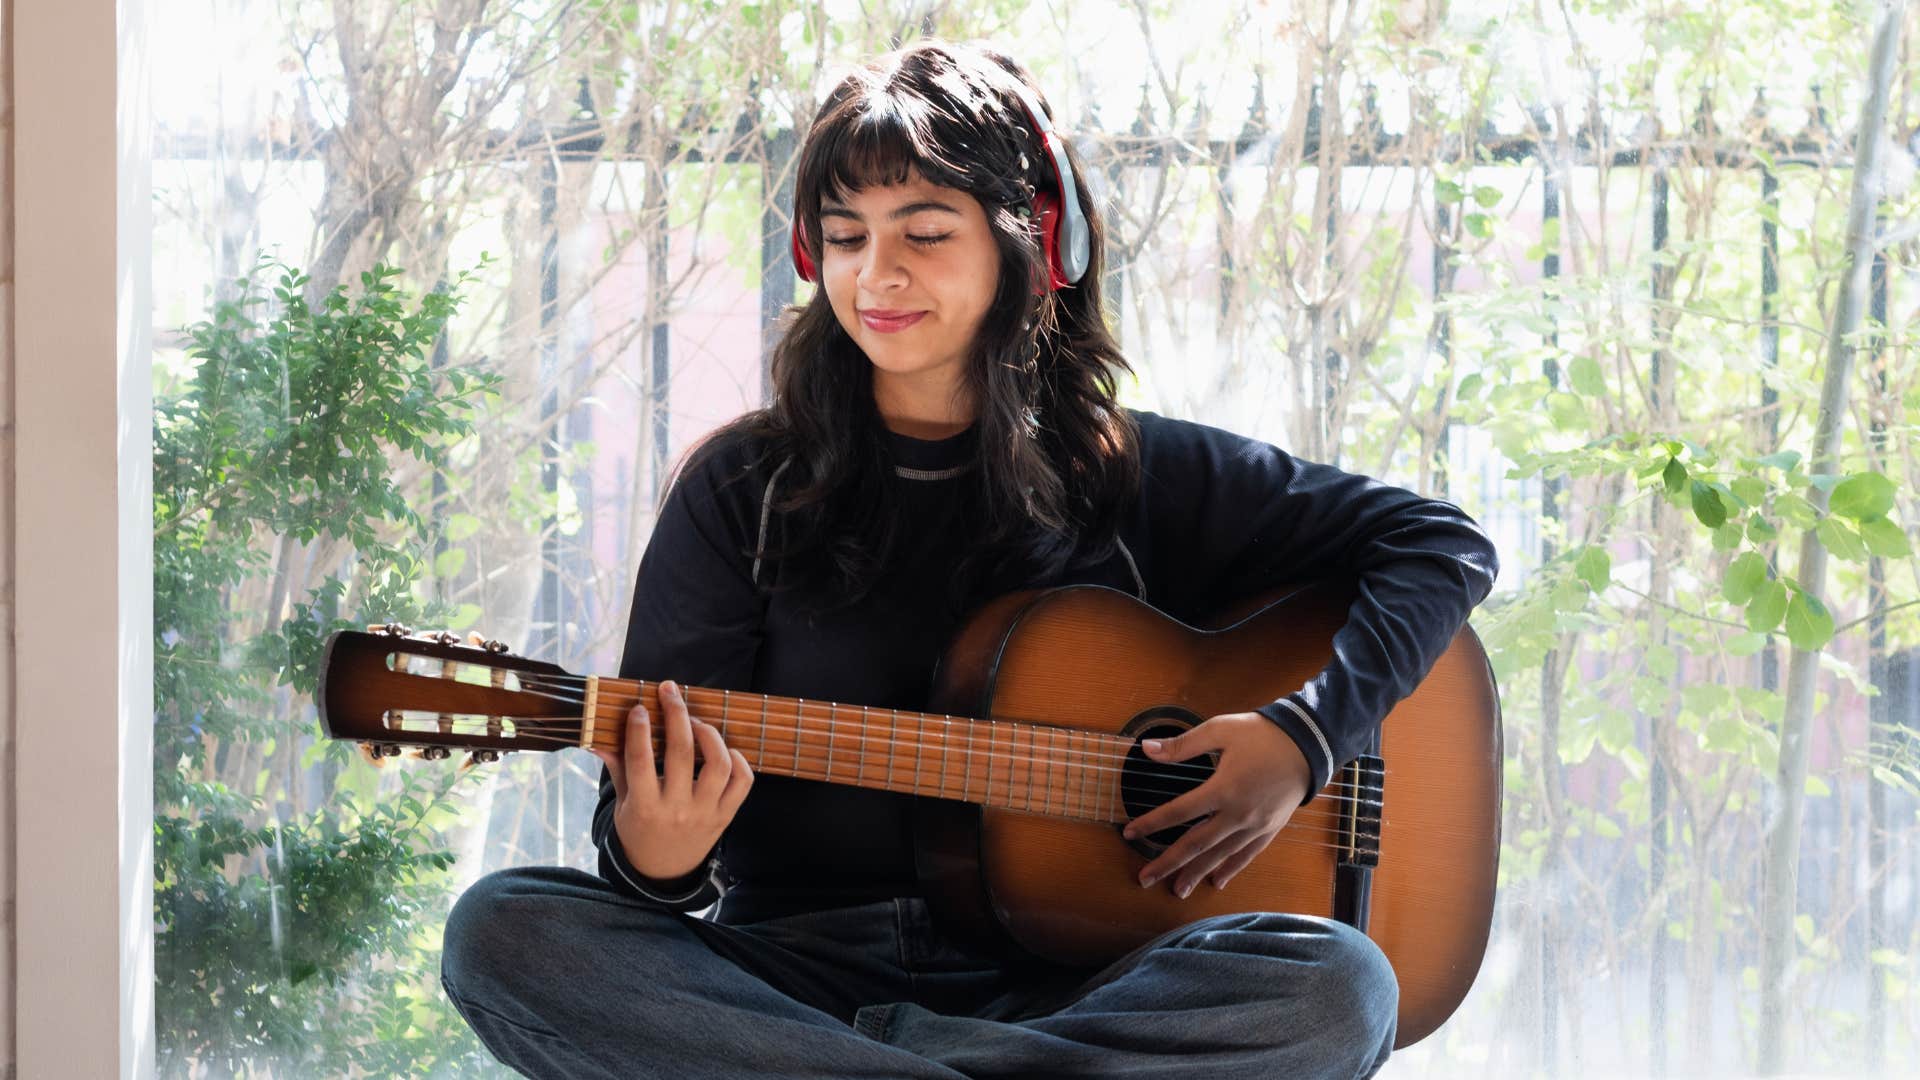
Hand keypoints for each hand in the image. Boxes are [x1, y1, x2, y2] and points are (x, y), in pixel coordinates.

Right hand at [590, 680, 752, 880]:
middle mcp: (677, 810)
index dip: (639, 729)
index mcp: (645, 807)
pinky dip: (738, 760)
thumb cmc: (639, 830)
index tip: (639, 707)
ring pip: (718, 765)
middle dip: (676, 714)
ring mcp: (705, 813)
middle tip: (670, 691)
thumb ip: (616, 768)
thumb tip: (595, 738)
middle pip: (681, 753)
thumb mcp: (623, 804)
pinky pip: (742, 783)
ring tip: (696, 721)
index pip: (641, 760)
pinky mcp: (726, 816)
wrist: (663, 871)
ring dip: (710, 734)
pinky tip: (724, 749)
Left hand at [1120, 712, 1310, 897]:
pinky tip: (1216, 882)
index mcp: (1223, 789)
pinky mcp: (1270, 829)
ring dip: (1196, 873)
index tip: (1130, 832)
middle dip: (1168, 863)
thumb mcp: (1220, 730)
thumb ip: (1183, 745)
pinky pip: (1246, 855)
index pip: (1179, 812)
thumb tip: (1148, 749)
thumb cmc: (1263, 734)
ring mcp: (1255, 825)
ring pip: (1220, 855)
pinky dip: (1230, 869)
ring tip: (1177, 889)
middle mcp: (1238, 814)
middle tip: (1144, 879)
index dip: (1152, 823)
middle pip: (1196, 844)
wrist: (1310, 743)